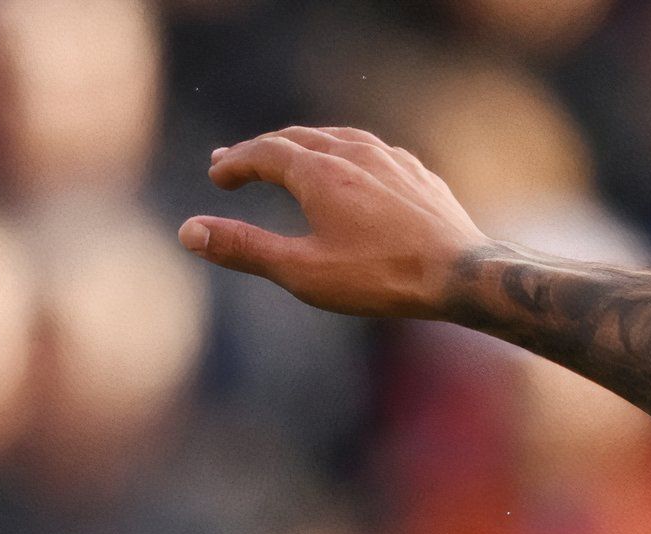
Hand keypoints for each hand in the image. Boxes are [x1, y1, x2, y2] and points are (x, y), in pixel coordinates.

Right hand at [179, 126, 490, 321]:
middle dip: (262, 150)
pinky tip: (351, 168)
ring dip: (303, 146)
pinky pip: (372, 152)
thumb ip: (244, 249)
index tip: (217, 176)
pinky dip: (344, 154)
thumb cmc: (381, 277)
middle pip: (296, 139)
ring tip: (287, 157)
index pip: (264, 152)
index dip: (236, 162)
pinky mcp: (418, 174)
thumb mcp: (302, 271)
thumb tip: (188, 231)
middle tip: (235, 161)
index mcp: (319, 170)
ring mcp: (391, 159)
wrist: (462, 275)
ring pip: (336, 138)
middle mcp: (354, 152)